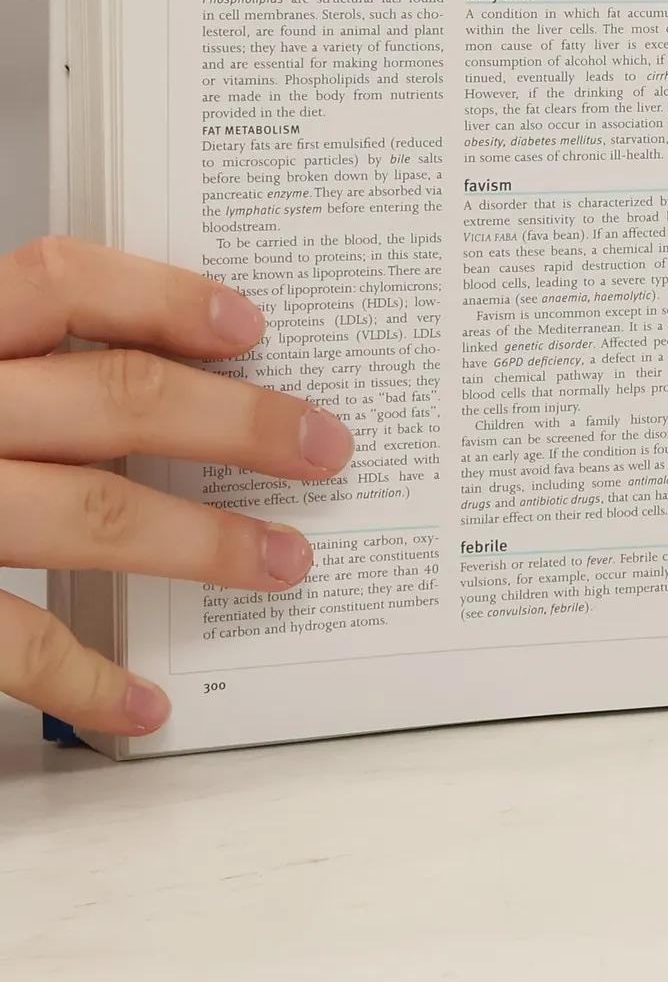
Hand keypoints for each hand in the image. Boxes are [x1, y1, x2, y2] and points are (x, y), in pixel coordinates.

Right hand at [0, 238, 352, 736]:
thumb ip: (8, 358)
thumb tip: (150, 361)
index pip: (56, 281)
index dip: (161, 296)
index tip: (247, 322)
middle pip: (107, 398)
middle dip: (236, 421)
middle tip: (322, 443)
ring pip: (84, 512)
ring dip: (200, 541)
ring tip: (283, 560)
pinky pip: (8, 640)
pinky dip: (84, 677)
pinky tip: (144, 700)